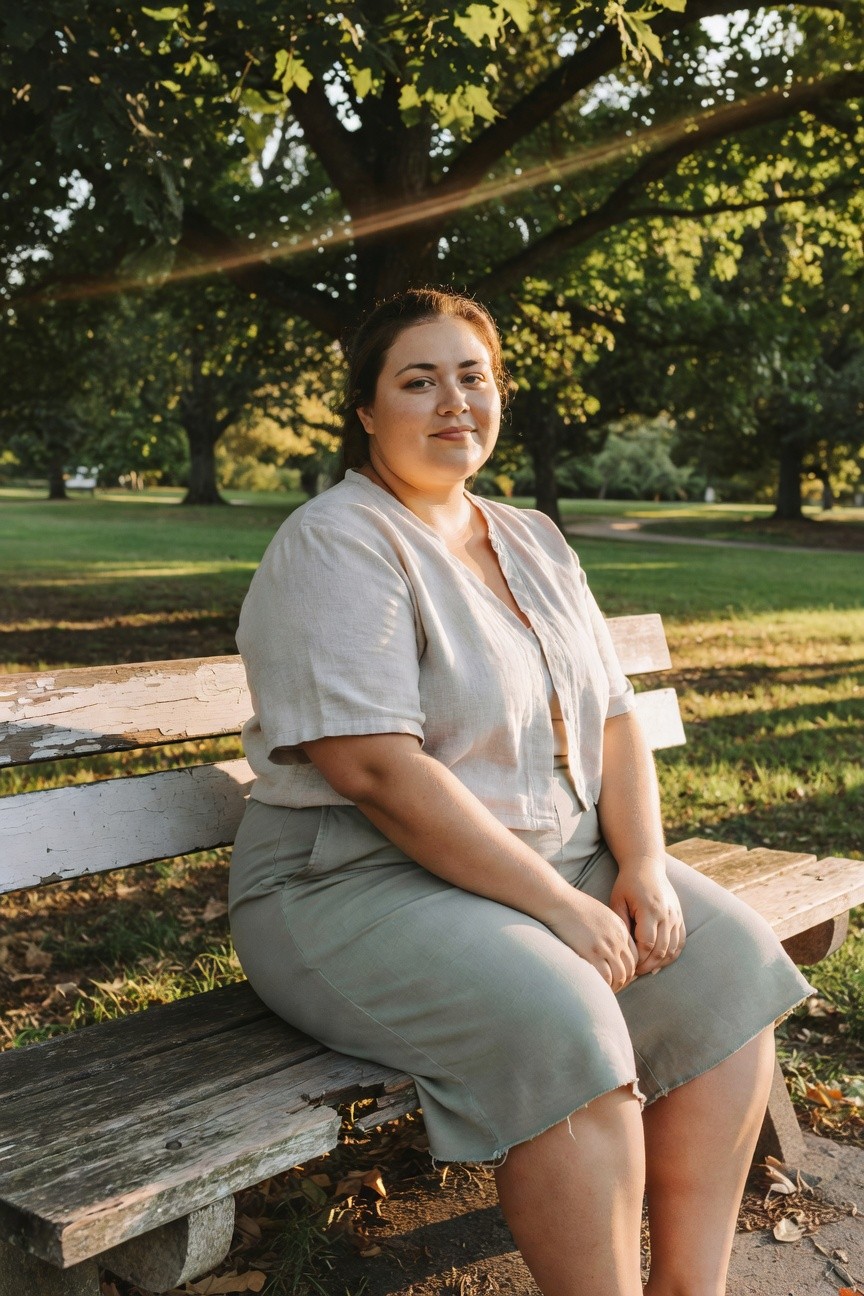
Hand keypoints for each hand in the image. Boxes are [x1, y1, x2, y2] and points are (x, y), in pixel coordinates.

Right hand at [545, 891, 638, 991]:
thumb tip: (604, 945)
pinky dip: (604, 987)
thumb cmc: (571, 906)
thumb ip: (607, 930)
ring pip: (620, 976)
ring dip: (614, 987)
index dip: (628, 970)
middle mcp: (617, 938)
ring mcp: (606, 946)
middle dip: (623, 981)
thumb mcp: (598, 914)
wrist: (558, 901)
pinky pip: (606, 977)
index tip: (618, 976)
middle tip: (611, 988)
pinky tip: (596, 988)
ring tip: (604, 991)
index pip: (634, 956)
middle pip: (630, 968)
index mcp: (620, 928)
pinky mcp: (592, 953)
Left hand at [609, 860, 684, 976]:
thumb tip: (622, 949)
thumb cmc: (627, 883)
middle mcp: (666, 914)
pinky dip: (671, 954)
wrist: (647, 865)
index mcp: (650, 909)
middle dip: (649, 965)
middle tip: (636, 973)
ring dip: (660, 962)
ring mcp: (676, 916)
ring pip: (672, 948)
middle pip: (661, 949)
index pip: (647, 943)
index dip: (639, 959)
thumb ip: (620, 923)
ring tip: (646, 970)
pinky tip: (660, 961)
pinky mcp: (680, 917)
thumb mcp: (617, 900)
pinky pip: (680, 942)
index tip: (629, 966)